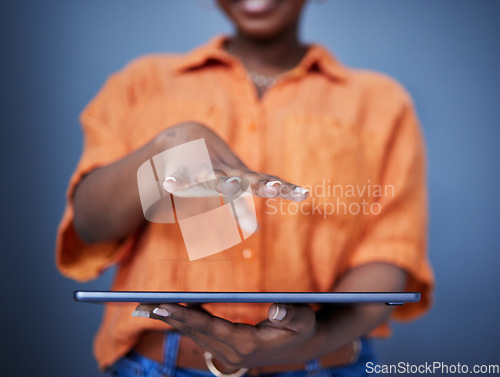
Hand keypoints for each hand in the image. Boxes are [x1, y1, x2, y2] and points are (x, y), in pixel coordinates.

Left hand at [133, 303, 319, 368]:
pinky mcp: (228, 348)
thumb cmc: (302, 329)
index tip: (161, 306)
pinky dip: (185, 322)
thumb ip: (291, 314)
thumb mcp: (303, 320)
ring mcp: (229, 352)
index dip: (184, 316)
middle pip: (193, 331)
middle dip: (167, 318)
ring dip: (171, 320)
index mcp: (245, 344)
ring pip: (194, 334)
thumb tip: (277, 308)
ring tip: (148, 308)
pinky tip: (173, 312)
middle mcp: (232, 352)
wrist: (303, 346)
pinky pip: (201, 334)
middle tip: (140, 306)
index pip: (208, 327)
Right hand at [155, 122, 308, 200]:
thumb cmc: (211, 168)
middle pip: (244, 179)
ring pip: (212, 176)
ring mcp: (202, 170)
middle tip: (273, 189)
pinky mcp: (179, 170)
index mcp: (239, 177)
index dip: (284, 188)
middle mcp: (225, 171)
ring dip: (220, 181)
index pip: (265, 183)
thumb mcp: (226, 189)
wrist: (183, 136)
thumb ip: (240, 210)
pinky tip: (169, 183)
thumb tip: (255, 231)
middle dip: (258, 184)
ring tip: (228, 185)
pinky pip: (177, 176)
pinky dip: (174, 180)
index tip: (304, 194)